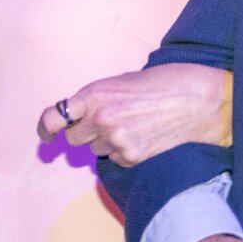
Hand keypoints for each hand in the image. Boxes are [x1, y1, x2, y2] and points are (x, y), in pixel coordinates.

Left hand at [38, 63, 231, 165]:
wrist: (196, 99)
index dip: (45, 129)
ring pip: (96, 149)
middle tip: (107, 122)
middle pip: (74, 139)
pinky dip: (124, 151)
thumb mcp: (119, 83)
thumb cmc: (160, 83)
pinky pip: (116, 158)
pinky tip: (144, 135)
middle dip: (84, 133)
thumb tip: (79, 119)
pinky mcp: (132, 157)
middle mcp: (100, 118)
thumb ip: (95, 101)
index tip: (46, 136)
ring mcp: (116, 140)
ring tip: (133, 124)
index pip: (54, 118)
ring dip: (106, 141)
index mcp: (93, 94)